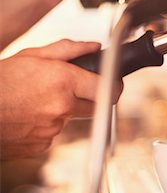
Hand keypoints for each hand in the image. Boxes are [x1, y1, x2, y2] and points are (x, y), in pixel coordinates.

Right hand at [0, 40, 122, 159]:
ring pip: (69, 119)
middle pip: (95, 106)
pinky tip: (26, 115)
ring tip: (34, 100)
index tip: (114, 84)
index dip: (115, 86)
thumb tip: (93, 47)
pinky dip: (45, 124)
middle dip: (88, 97)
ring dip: (60, 110)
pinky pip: (52, 133)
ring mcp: (52, 130)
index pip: (108, 88)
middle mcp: (62, 108)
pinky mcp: (42, 146)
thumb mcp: (31, 55)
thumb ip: (68, 49)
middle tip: (70, 88)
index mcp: (63, 82)